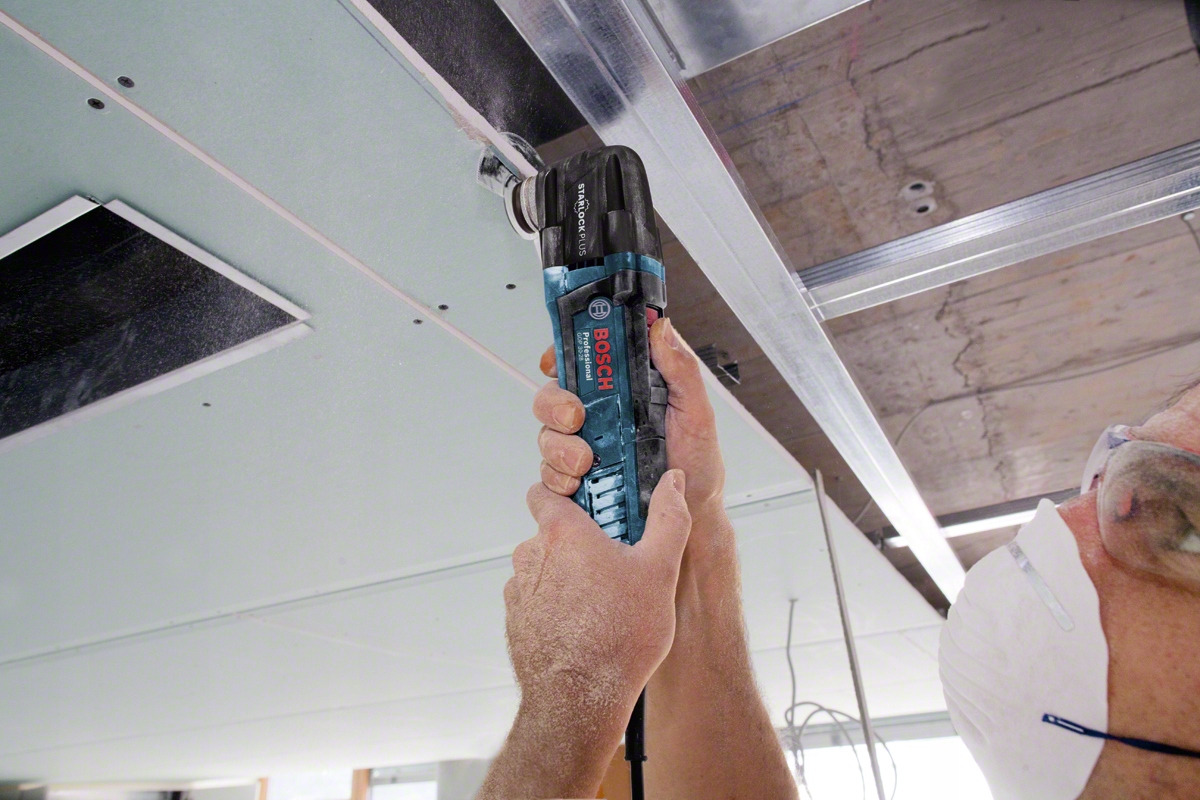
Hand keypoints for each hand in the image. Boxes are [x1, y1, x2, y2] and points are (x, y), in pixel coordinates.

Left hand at [478, 474, 690, 799]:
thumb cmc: (617, 639)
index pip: (546, 491)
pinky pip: (536, 600)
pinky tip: (584, 625)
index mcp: (562, 533)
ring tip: (602, 602)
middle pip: (551, 532)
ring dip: (567, 576)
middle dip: (579, 543)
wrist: (579, 701)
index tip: (592, 505)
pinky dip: (556, 606)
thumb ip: (668, 518)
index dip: (567, 494)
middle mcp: (531, 556)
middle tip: (613, 564)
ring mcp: (519, 590)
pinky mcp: (516, 621)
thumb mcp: (659, 571)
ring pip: (544, 568)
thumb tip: (673, 483)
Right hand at [534, 318, 726, 518]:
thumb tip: (660, 328)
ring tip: (586, 461)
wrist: (691, 516)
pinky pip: (549, 473)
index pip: (584, 361)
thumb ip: (681, 370)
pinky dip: (558, 478)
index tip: (556, 361)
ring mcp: (586, 446)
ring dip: (559, 446)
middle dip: (555, 404)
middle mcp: (601, 414)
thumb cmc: (696, 464)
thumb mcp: (697, 413)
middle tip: (576, 417)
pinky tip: (577, 484)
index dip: (563, 354)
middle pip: (553, 395)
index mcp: (626, 390)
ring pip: (548, 434)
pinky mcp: (577, 478)